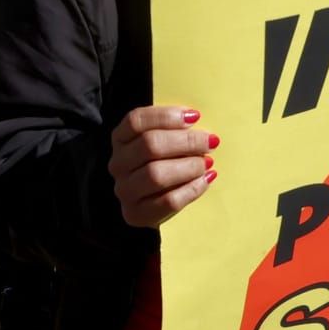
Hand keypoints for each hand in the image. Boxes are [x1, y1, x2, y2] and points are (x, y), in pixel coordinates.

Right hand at [109, 106, 216, 228]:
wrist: (152, 202)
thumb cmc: (162, 162)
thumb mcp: (161, 140)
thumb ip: (173, 128)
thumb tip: (195, 119)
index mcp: (120, 139)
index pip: (136, 121)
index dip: (166, 116)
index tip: (194, 117)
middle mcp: (118, 164)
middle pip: (149, 145)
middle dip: (186, 141)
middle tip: (210, 142)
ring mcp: (124, 190)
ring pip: (156, 175)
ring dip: (188, 166)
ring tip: (207, 163)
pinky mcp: (136, 213)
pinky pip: (168, 201)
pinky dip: (192, 189)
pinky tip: (206, 180)